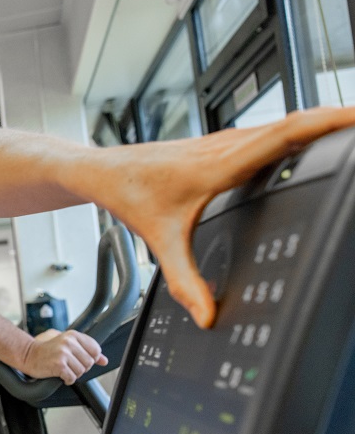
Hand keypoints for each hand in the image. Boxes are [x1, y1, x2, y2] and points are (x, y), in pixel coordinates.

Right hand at [21, 329, 105, 383]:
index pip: (95, 349)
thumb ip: (87, 350)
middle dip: (81, 367)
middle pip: (89, 362)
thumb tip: (104, 360)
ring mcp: (63, 353)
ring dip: (74, 374)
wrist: (28, 354)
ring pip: (81, 371)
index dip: (90, 358)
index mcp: (73, 335)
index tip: (80, 359)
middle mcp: (69, 342)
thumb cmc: (46, 350)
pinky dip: (67, 380)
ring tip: (64, 369)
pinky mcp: (58, 364)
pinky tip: (61, 375)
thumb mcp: (68, 344)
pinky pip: (72, 377)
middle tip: (69, 365)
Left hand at [90, 107, 354, 326]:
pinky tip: (315, 140)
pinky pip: (270, 132)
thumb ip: (186, 282)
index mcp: (221, 164)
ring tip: (354, 131)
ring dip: (321, 123)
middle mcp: (227, 145)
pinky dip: (299, 131)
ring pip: (283, 124)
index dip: (328, 123)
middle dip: (338, 120)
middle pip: (296, 123)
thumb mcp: (162, 244)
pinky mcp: (222, 144)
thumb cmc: (130, 196)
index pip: (285, 134)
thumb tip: (207, 314)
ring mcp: (225, 141)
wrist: (103, 173)